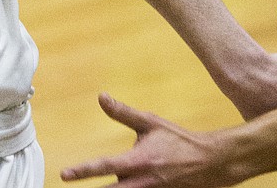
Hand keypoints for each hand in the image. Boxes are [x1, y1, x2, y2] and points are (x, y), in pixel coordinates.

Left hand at [61, 94, 242, 187]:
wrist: (211, 162)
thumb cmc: (178, 140)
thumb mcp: (151, 122)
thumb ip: (123, 113)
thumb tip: (101, 97)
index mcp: (139, 161)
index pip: (105, 166)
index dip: (83, 171)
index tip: (65, 175)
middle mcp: (144, 182)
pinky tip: (120, 187)